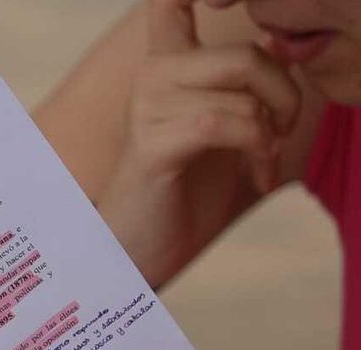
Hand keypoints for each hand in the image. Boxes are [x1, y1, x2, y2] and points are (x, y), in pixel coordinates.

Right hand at [99, 0, 300, 286]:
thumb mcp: (223, 124)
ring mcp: (147, 107)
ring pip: (242, 94)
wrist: (140, 249)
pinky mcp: (152, 144)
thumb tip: (283, 43)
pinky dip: (254, 152)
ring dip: (272, 135)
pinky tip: (255, 174)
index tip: (222, 6)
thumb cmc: (184, 189)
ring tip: (264, 161)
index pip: (172, 2)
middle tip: (283, 132)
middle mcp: (153, 75)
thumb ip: (244, 82)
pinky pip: (224, 125)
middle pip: (246, 55)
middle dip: (286, 97)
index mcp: (169, 64)